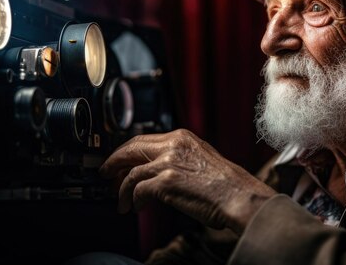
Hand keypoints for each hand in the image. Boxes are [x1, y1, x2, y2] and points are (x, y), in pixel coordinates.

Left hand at [99, 129, 276, 233]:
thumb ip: (179, 158)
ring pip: (131, 172)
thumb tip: (157, 169)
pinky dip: (133, 200)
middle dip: (114, 162)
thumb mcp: (202, 159)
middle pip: (131, 149)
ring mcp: (168, 162)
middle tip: (105, 174)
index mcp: (182, 137)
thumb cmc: (226, 184)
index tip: (118, 161)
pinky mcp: (166, 182)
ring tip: (121, 202)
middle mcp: (173, 145)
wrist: (239, 196)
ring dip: (121, 190)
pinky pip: (138, 190)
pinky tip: (136, 208)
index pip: (143, 139)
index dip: (126, 151)